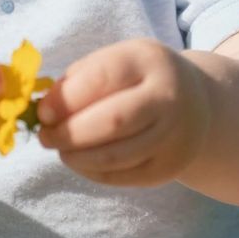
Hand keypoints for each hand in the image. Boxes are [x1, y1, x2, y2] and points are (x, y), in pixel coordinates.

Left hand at [35, 38, 211, 186]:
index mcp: (148, 61)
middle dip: (69, 133)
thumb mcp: (115, 61)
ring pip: (116, 156)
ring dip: (77, 157)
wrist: (195, 104)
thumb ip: (79, 80)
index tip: (43, 112)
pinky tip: (81, 161)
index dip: (67, 99)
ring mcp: (173, 136)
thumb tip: (45, 110)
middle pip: (113, 122)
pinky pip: (123, 176)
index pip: (104, 78)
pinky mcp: (169, 167)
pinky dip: (92, 172)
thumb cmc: (138, 79)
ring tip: (61, 149)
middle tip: (46, 137)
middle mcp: (168, 97)